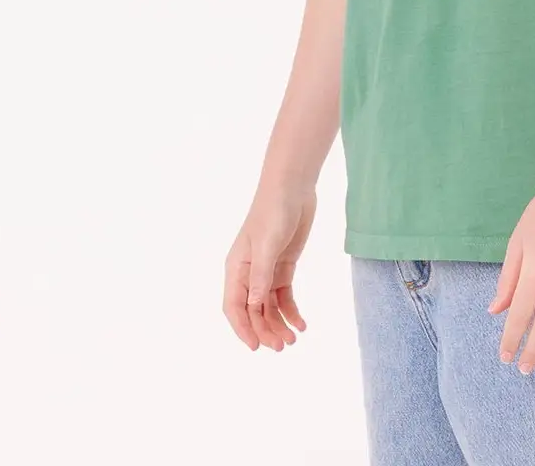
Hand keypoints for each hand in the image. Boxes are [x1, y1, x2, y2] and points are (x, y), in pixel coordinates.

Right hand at [223, 183, 315, 351]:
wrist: (293, 188)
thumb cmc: (273, 211)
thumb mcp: (267, 244)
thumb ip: (261, 275)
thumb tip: (253, 306)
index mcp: (236, 268)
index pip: (233, 306)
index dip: (242, 328)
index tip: (256, 346)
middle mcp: (249, 273)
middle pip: (253, 310)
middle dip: (265, 330)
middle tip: (282, 347)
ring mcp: (266, 270)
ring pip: (269, 306)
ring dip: (279, 324)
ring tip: (293, 340)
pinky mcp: (283, 266)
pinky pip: (284, 295)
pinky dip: (291, 311)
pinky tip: (301, 323)